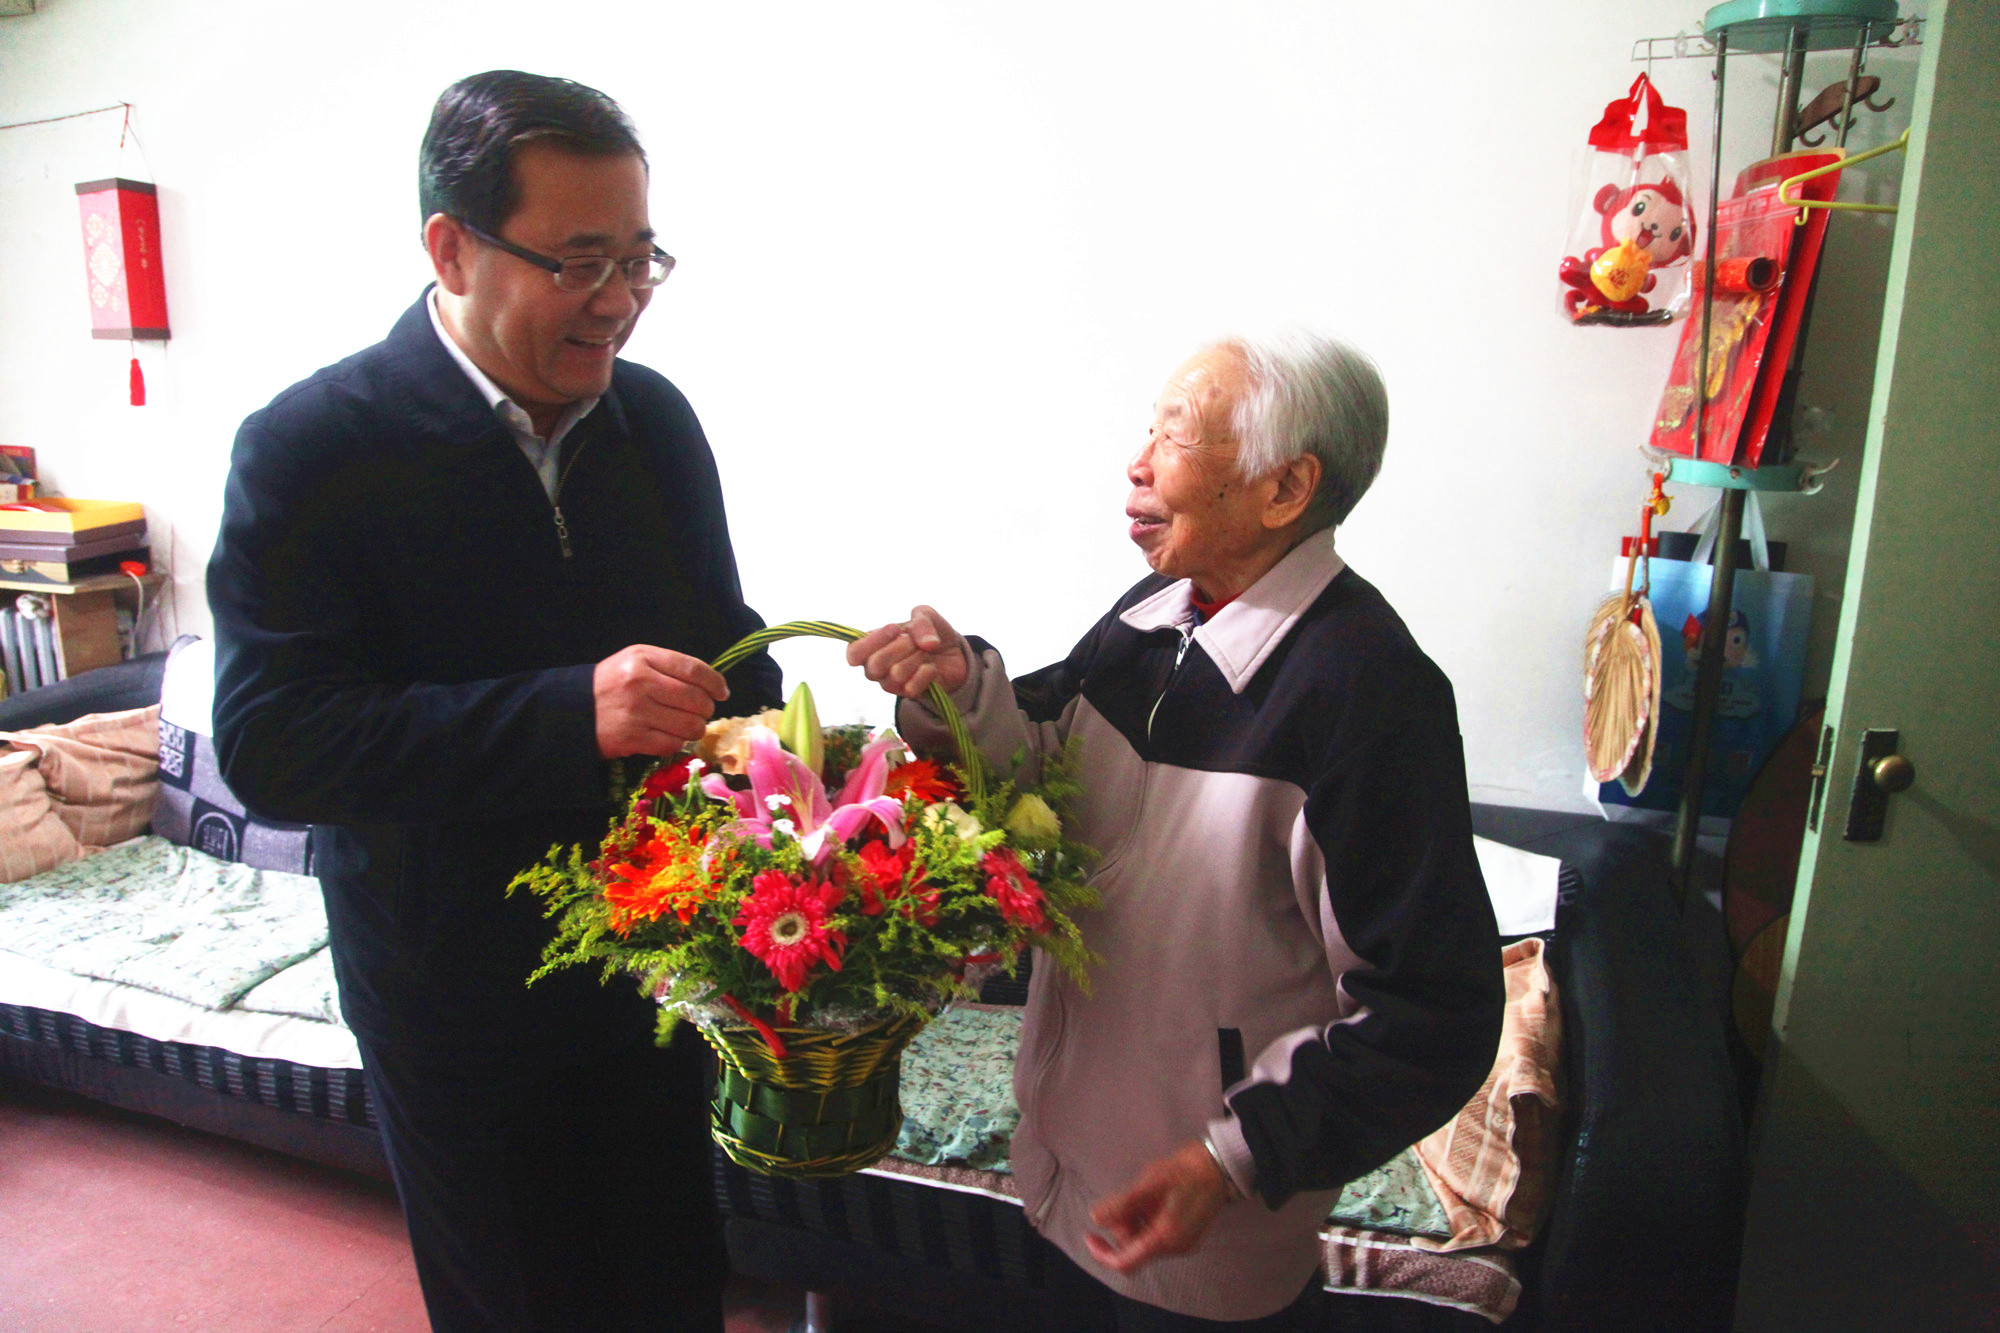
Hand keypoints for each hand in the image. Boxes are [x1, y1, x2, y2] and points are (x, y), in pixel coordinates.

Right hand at [593, 645, 729, 758]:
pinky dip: (676, 742)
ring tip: (686, 725)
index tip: (722, 692)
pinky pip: (672, 744)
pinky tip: (668, 736)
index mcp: (644, 658)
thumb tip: (710, 684)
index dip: (715, 682)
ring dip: (694, 729)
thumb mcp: (636, 662)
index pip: (693, 669)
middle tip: (700, 711)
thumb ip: (670, 667)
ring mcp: (637, 712)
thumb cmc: (612, 684)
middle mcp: (641, 683)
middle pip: (696, 700)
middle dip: (706, 709)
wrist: (573, 710)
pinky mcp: (633, 738)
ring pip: (689, 725)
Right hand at [845, 605, 969, 699]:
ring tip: (925, 653)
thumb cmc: (929, 633)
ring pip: (896, 674)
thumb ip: (922, 621)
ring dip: (917, 658)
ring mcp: (892, 683)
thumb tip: (928, 643)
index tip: (895, 629)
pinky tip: (932, 667)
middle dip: (900, 647)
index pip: (853, 652)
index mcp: (871, 646)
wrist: (954, 652)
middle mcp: (876, 668)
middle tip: (913, 641)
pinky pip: (912, 687)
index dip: (872, 641)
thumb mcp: (926, 615)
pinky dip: (927, 672)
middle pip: (875, 665)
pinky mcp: (910, 695)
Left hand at [1083, 1140, 1234, 1273]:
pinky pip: (1158, 1237)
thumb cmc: (1184, 1171)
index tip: (1089, 1235)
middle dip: (1122, 1228)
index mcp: (1164, 1238)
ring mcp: (1183, 1244)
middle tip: (1124, 1199)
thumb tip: (1095, 1218)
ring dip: (1134, 1223)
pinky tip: (1153, 1200)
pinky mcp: (1187, 1236)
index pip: (1125, 1263)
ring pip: (1145, 1243)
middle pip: (1134, 1250)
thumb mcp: (1148, 1184)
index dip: (1102, 1253)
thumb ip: (1121, 1204)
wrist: (1219, 1165)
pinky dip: (1147, 1222)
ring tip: (1143, 1195)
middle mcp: (1175, 1248)